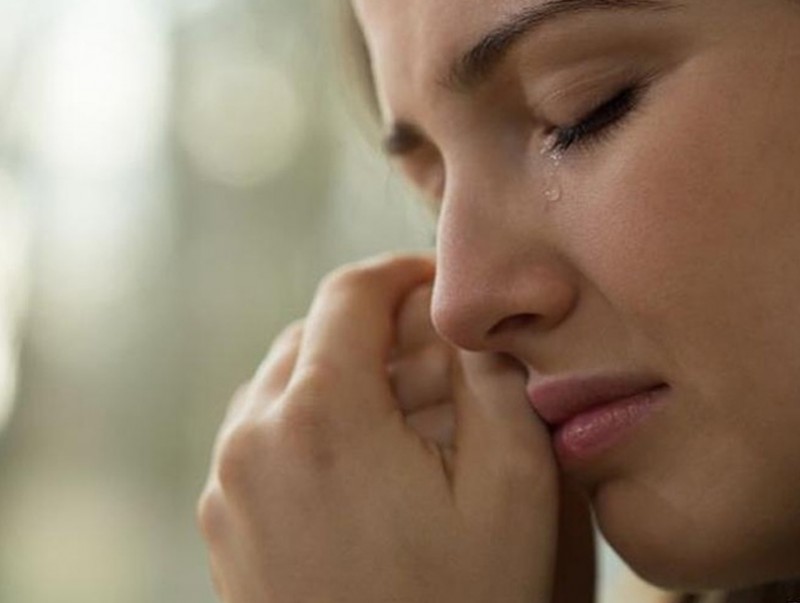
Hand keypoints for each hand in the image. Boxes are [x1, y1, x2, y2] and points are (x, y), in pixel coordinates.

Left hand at [198, 254, 566, 602]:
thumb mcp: (513, 486)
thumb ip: (493, 379)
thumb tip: (466, 322)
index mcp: (320, 415)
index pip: (350, 294)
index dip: (401, 274)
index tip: (438, 284)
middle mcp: (253, 439)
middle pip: (315, 336)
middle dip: (380, 332)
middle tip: (440, 362)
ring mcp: (227, 485)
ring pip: (286, 384)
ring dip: (346, 377)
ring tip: (411, 415)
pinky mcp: (223, 523)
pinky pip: (265, 436)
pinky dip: (314, 423)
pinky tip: (368, 463)